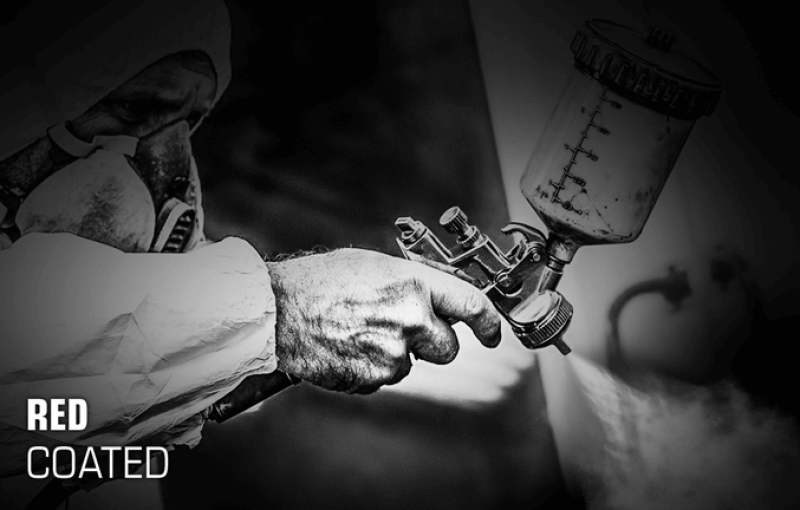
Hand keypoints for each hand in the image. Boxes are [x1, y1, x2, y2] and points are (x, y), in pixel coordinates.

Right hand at [265, 248, 501, 393]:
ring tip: (360, 332)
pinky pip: (386, 379)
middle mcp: (412, 319)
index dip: (489, 323)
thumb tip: (438, 301)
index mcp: (415, 283)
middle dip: (434, 343)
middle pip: (448, 347)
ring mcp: (393, 353)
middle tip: (405, 331)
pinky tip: (348, 348)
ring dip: (396, 354)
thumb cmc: (321, 281)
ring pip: (413, 364)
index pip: (472, 305)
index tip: (491, 334)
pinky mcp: (374, 379)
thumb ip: (413, 284)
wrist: (279, 311)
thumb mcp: (375, 266)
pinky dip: (372, 368)